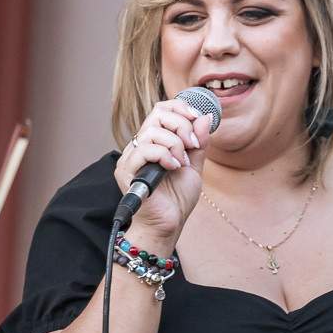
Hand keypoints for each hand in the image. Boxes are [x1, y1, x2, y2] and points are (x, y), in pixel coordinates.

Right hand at [114, 99, 213, 246]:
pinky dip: (163, 155)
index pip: (162, 109)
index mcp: (155, 141)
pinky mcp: (126, 172)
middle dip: (181, 125)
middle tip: (192, 144)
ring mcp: (131, 158)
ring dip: (174, 144)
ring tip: (182, 163)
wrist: (169, 225)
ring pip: (151, 131)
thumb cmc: (177, 199)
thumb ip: (199, 142)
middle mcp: (140, 146)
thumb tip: (206, 117)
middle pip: (157, 114)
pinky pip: (143, 151)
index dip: (181, 107)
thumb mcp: (195, 165)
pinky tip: (173, 167)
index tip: (197, 118)